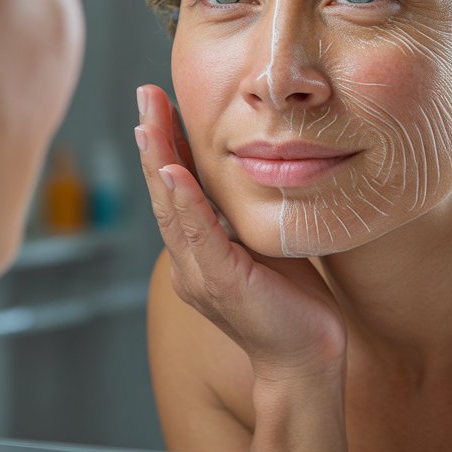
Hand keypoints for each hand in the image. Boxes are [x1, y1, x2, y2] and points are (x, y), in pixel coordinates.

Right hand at [135, 84, 346, 381]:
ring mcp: (200, 275)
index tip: (157, 102)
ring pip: (172, 209)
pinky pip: (199, 237)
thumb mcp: (263, 244)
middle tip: (145, 93)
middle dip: (152, 140)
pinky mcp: (223, 284)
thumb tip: (248, 169)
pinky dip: (184, 202)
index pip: (176, 187)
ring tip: (148, 119)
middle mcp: (189, 261)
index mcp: (198, 250)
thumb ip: (244, 215)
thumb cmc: (291, 302)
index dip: (164, 144)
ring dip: (158, 160)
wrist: (306, 357)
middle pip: (163, 192)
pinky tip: (174, 171)